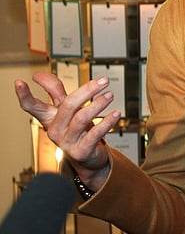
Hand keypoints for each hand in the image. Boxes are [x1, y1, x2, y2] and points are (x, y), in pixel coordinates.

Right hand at [14, 72, 118, 187]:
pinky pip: (95, 133)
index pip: (32, 106)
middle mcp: (55, 130)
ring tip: (110, 95)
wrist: (88, 157)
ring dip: (99, 104)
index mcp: (48, 118)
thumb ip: (55, 92)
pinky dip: (107, 121)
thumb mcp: (66, 111)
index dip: (24, 95)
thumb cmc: (77, 129)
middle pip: (68, 105)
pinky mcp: (81, 151)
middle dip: (87, 91)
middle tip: (103, 81)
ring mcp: (67, 141)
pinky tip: (116, 113)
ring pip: (82, 118)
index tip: (19, 82)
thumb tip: (40, 75)